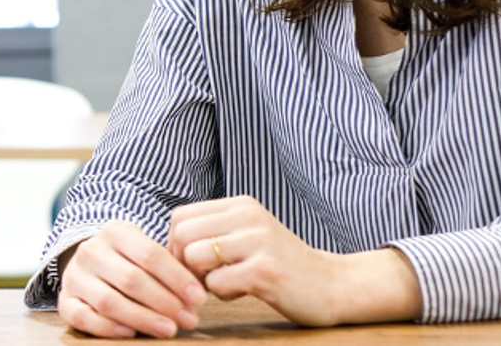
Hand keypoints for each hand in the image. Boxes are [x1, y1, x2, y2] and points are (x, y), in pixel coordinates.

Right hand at [57, 220, 207, 338]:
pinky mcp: (64, 300)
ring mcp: (74, 276)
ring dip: (143, 318)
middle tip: (189, 319)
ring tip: (169, 329)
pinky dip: (108, 327)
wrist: (92, 266)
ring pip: (109, 300)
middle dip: (165, 302)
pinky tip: (131, 332)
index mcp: (115, 232)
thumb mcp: (146, 252)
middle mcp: (91, 250)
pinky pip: (83, 317)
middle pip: (131, 279)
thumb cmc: (130, 262)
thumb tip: (197, 296)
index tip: (199, 298)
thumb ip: (168, 267)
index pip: (150, 254)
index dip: (177, 278)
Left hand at [168, 195, 418, 325]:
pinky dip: (222, 294)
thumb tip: (166, 245)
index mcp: (240, 205)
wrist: (334, 285)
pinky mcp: (265, 271)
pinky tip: (243, 292)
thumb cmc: (281, 264)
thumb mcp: (247, 235)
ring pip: (195, 257)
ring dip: (202, 279)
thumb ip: (214, 232)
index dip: (174, 245)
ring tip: (225, 284)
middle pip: (182, 236)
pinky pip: (217, 283)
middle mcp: (248, 216)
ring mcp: (258, 242)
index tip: (189, 265)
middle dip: (182, 264)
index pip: (180, 217)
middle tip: (202, 280)